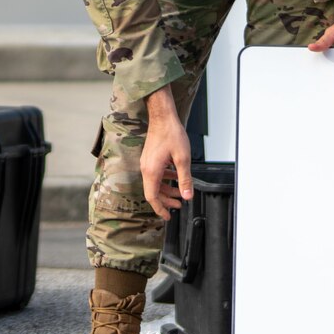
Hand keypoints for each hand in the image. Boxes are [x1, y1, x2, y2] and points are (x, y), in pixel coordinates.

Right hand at [138, 85, 193, 218]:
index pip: (152, 197)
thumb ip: (185, 179)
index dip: (160, 209)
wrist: (162, 117)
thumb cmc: (171, 134)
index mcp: (152, 171)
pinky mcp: (150, 158)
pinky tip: (175, 176)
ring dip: (167, 189)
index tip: (167, 217)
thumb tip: (187, 196)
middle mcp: (146, 169)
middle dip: (166, 200)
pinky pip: (156, 174)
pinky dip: (165, 179)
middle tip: (178, 205)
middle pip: (154, 192)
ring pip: (155, 183)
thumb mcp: (183, 159)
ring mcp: (147, 163)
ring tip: (179, 193)